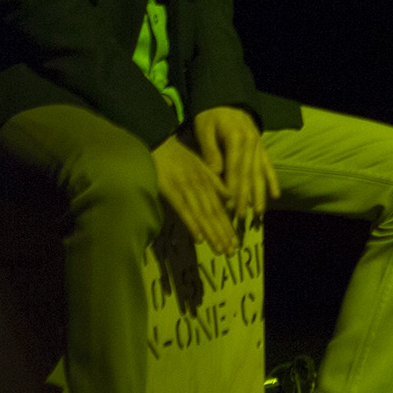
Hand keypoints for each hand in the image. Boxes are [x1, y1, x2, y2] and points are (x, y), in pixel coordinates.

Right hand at [152, 132, 238, 271]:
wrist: (157, 140)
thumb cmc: (176, 155)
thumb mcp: (200, 165)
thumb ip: (215, 181)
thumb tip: (229, 198)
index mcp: (207, 181)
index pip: (220, 208)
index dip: (227, 226)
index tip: (234, 242)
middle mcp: (200, 187)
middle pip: (214, 214)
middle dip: (223, 234)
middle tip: (230, 252)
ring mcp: (186, 188)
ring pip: (203, 215)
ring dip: (212, 233)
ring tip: (220, 250)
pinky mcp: (170, 190)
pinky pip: (183, 209)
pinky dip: (192, 224)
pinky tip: (199, 238)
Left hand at [194, 106, 278, 228]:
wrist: (226, 98)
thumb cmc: (210, 115)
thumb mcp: (204, 130)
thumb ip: (211, 152)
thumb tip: (216, 176)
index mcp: (237, 139)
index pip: (235, 170)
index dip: (233, 190)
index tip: (230, 208)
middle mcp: (252, 144)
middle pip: (248, 175)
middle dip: (245, 198)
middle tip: (242, 217)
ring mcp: (259, 146)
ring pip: (260, 174)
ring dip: (260, 194)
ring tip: (259, 213)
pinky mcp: (261, 147)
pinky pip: (268, 166)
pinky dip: (272, 180)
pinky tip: (275, 195)